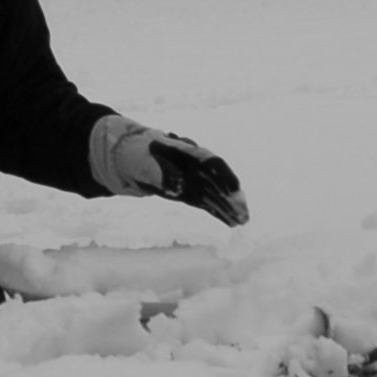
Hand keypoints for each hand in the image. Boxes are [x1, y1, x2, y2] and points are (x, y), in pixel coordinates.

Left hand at [94, 117, 250, 226]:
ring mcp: (196, 181)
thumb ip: (161, 173)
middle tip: (244, 213)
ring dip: (230, 208)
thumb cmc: (139, 156)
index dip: (225, 176)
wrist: (132, 158)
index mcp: (188, 154)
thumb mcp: (144, 161)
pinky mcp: (192, 193)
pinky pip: (209, 203)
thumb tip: (177, 188)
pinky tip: (232, 223)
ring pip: (217, 195)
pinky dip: (220, 213)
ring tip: (242, 222)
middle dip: (232, 197)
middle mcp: (197, 167)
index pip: (212, 162)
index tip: (234, 190)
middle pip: (219, 182)